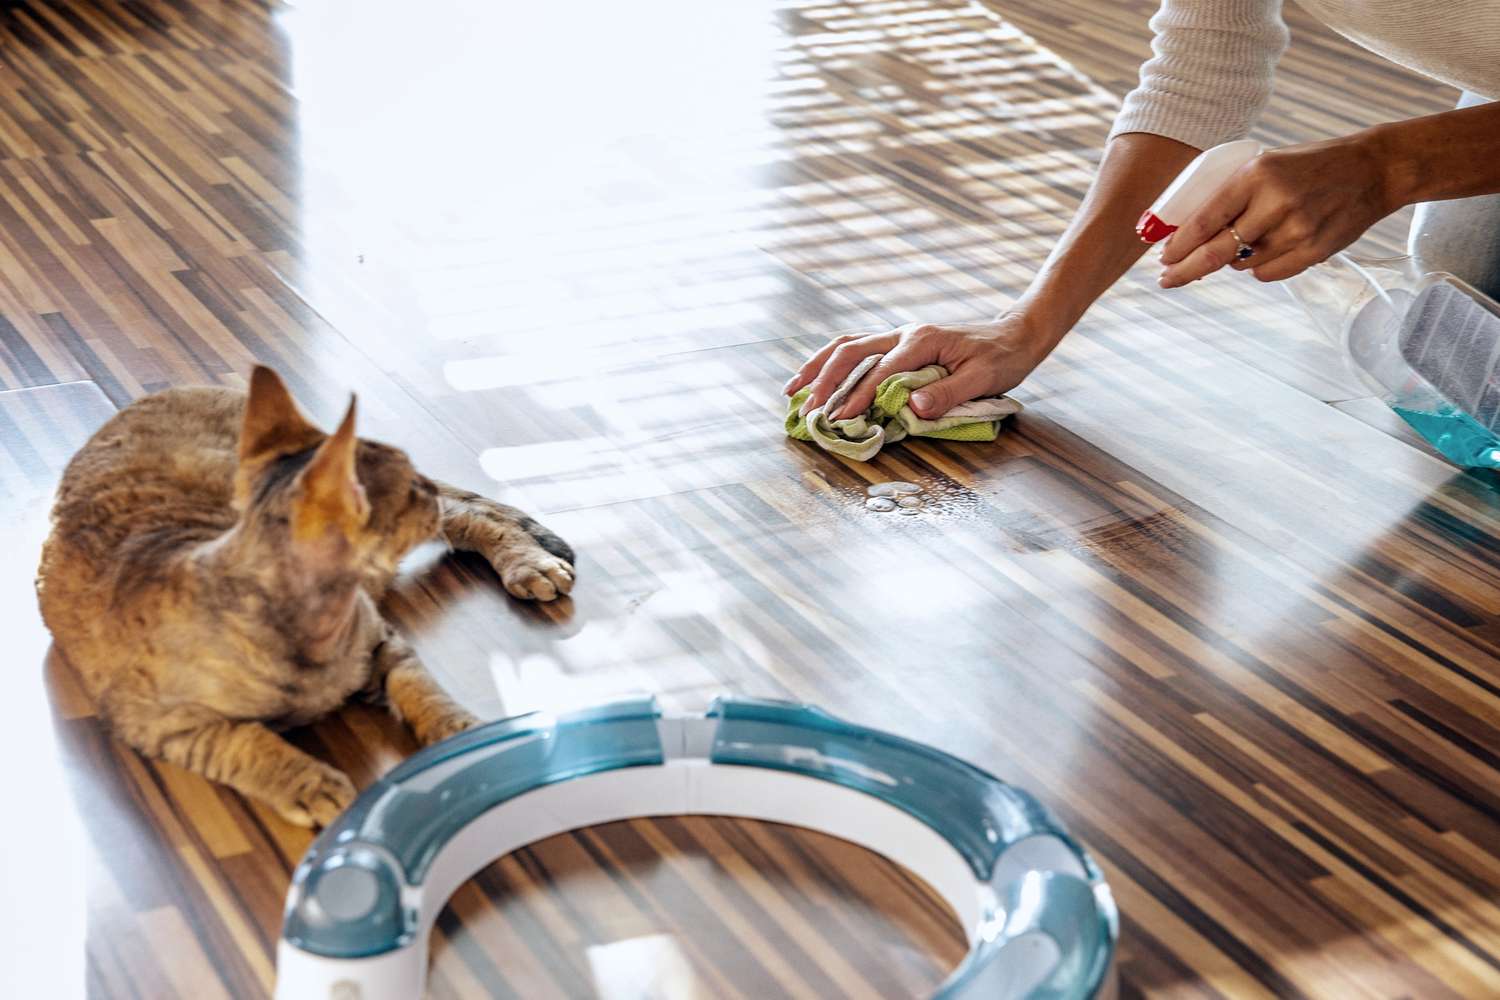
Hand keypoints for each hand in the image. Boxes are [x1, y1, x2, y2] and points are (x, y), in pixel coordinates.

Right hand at [783, 314, 1047, 420]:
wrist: (1016, 334)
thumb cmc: (1002, 358)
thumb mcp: (983, 378)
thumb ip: (947, 393)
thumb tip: (911, 409)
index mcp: (922, 340)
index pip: (880, 371)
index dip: (857, 397)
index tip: (838, 420)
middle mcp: (904, 333)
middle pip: (851, 352)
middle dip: (824, 381)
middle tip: (806, 410)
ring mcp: (899, 335)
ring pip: (847, 345)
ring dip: (818, 366)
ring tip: (792, 389)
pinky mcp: (899, 342)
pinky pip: (858, 348)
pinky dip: (832, 362)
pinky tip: (817, 377)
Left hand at [1159, 132, 1397, 286]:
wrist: (1374, 169)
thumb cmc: (1310, 166)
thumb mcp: (1267, 166)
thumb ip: (1233, 195)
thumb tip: (1187, 233)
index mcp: (1256, 174)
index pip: (1205, 219)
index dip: (1179, 244)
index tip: (1162, 257)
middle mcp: (1275, 202)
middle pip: (1217, 251)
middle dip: (1185, 270)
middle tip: (1166, 280)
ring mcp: (1297, 230)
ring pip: (1242, 264)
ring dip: (1232, 260)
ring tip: (1248, 240)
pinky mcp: (1314, 251)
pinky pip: (1268, 274)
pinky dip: (1258, 267)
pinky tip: (1269, 248)